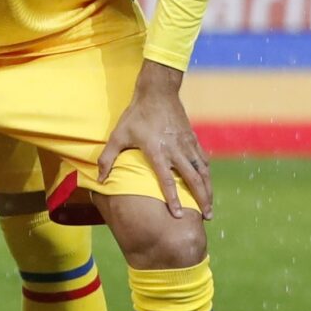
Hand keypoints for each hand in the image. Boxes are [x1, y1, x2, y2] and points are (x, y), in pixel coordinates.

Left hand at [102, 61, 210, 218]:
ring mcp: (187, 145)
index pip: (167, 180)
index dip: (173, 198)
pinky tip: (208, 185)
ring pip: (203, 172)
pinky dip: (207, 176)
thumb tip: (100, 179)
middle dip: (201, 199)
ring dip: (208, 190)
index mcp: (157, 151)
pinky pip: (204, 161)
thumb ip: (108, 158)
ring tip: (210, 208)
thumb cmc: (135, 116)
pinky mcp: (194, 140)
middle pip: (193, 179)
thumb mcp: (118, 135)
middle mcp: (176, 150)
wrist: (158, 93)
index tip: (178, 215)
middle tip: (207, 217)